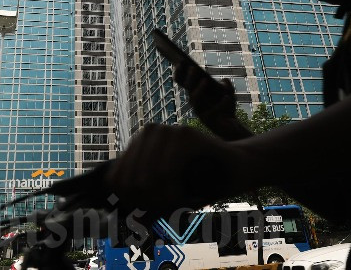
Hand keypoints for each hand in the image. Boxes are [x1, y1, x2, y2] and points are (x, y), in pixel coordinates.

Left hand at [105, 123, 247, 216]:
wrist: (235, 168)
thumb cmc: (199, 183)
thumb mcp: (166, 194)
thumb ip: (146, 202)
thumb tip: (129, 221)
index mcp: (138, 144)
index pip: (115, 179)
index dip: (129, 202)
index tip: (146, 211)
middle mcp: (148, 132)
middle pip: (130, 182)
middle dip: (146, 203)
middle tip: (164, 207)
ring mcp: (167, 130)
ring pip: (146, 178)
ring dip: (160, 200)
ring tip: (173, 201)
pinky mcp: (185, 134)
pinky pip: (166, 171)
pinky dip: (172, 191)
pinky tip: (180, 194)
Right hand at [174, 63, 249, 139]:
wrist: (233, 128)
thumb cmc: (227, 108)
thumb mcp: (229, 94)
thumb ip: (227, 87)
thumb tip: (224, 81)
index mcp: (197, 94)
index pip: (183, 83)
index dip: (180, 73)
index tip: (180, 61)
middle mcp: (196, 103)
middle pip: (188, 90)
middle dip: (190, 79)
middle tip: (192, 68)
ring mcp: (200, 112)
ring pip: (195, 100)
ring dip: (199, 90)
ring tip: (205, 81)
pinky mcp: (208, 122)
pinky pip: (212, 112)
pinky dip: (220, 104)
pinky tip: (227, 97)